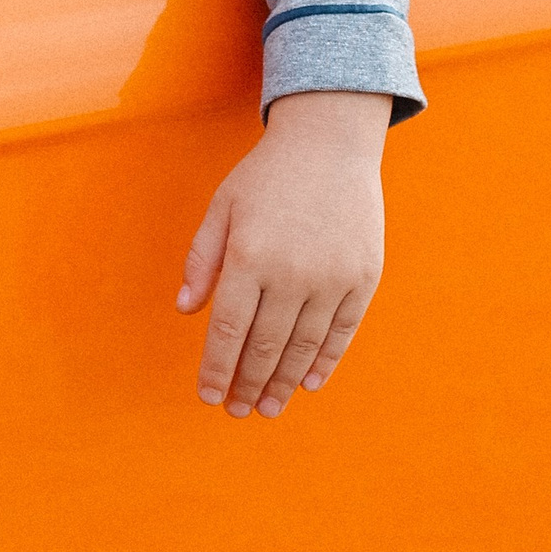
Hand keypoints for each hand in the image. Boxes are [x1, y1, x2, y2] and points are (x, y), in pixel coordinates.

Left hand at [177, 89, 389, 418]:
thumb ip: (202, 259)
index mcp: (250, 255)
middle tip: (238, 410)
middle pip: (265, 346)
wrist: (332, 141)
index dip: (218, 369)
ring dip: (284, 382)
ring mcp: (333, 276)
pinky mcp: (363, 276)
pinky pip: (342, 331)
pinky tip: (308, 381)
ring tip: (270, 407)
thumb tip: (187, 310)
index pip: (229, 331)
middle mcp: (292, 271)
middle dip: (249, 385)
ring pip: (303, 346)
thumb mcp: (223, 207)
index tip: (209, 396)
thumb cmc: (268, 175)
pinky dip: (325, 361)